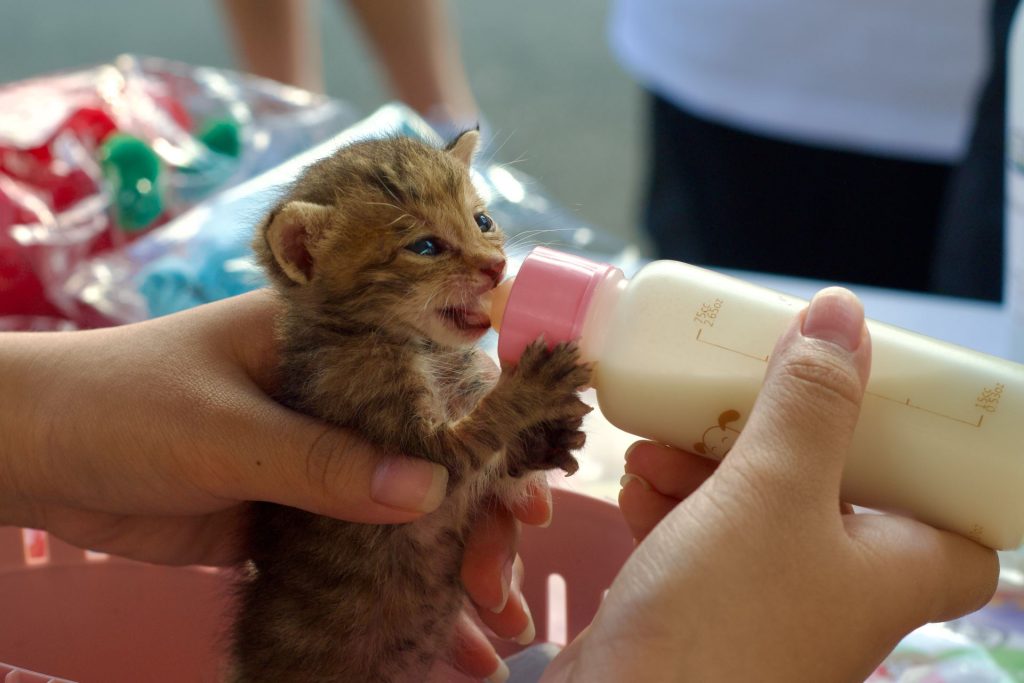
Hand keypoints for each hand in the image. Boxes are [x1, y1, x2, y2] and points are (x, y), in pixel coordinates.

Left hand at [0, 289, 539, 680]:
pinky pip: (359, 549)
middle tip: (503, 569)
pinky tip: (436, 632)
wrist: (30, 456)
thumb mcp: (223, 430)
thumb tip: (431, 494)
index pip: (435, 371)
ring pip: (403, 505)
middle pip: (434, 449)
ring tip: (490, 620)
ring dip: (446, 557)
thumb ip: (323, 462)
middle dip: (477, 511)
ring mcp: (316, 457)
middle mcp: (336, 398)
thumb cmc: (121, 405)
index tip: (526, 483)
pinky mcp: (290, 513)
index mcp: (329, 345)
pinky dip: (395, 587)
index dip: (492, 423)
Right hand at [543, 288, 997, 681]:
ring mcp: (767, 603)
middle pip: (839, 492)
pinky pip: (701, 538)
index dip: (937, 465)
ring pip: (758, 508)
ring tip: (660, 442)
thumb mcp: (773, 492)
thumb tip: (846, 315)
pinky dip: (673, 504)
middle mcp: (838, 591)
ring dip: (708, 463)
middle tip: (747, 390)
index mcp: (893, 571)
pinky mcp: (703, 610)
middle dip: (781, 434)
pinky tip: (636, 484)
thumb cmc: (723, 616)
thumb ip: (810, 403)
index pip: (960, 523)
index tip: (892, 408)